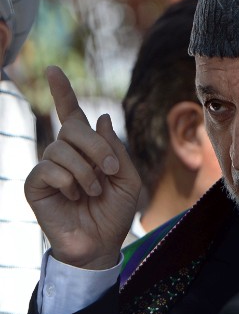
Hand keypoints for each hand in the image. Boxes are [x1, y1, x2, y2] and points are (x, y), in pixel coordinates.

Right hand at [25, 66, 140, 269]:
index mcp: (86, 149)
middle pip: (72, 128)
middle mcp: (65, 154)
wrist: (101, 243)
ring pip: (61, 149)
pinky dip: (69, 182)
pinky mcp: (36, 185)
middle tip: (109, 170)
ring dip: (86, 171)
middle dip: (96, 147)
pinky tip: (74, 197)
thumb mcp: (127, 178)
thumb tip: (103, 117)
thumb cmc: (115, 212)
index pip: (70, 115)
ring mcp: (48, 169)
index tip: (53, 70)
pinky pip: (49, 168)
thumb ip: (116, 149)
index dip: (62, 93)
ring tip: (93, 191)